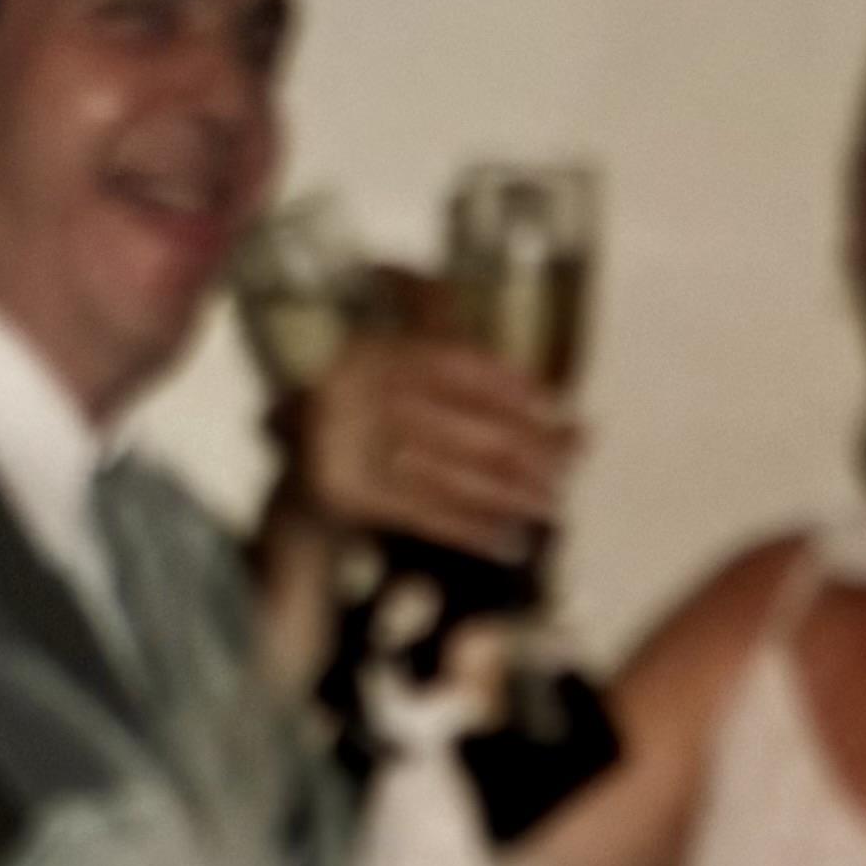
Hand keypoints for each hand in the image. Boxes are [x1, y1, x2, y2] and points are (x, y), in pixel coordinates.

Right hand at [284, 332, 574, 561]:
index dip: (512, 387)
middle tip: (572, 461)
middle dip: (530, 446)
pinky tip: (511, 540)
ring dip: (511, 493)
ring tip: (552, 502)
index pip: (458, 366)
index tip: (553, 405)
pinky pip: (426, 516)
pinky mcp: (350, 494)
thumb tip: (528, 369)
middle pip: (466, 423)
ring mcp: (351, 446)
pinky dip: (473, 531)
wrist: (294, 458)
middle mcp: (361, 391)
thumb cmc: (363, 401)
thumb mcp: (390, 350)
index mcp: (376, 348)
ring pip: (453, 474)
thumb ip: (439, 325)